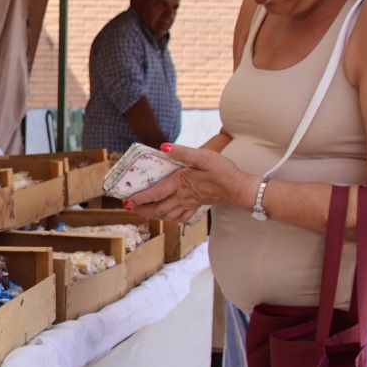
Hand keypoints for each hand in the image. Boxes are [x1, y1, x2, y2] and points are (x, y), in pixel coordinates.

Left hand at [127, 143, 256, 222]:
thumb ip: (183, 152)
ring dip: (153, 215)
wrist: (240, 188)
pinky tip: (166, 217)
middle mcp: (182, 196)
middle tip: (129, 208)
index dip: (140, 198)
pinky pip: (180, 218)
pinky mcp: (196, 207)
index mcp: (180, 183)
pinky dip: (170, 219)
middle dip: (141, 210)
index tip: (127, 200)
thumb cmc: (223, 171)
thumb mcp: (204, 156)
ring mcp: (189, 204)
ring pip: (166, 215)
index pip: (155, 193)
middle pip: (157, 208)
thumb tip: (164, 146)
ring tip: (142, 213)